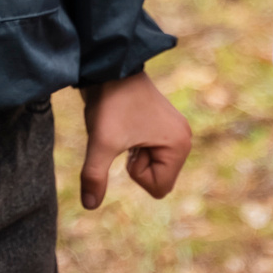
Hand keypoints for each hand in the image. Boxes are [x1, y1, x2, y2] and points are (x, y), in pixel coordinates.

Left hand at [79, 71, 191, 209]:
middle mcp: (184, 138)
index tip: (130, 144)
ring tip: (128, 128)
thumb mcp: (101, 142)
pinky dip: (135, 146)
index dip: (137, 174)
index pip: (159, 188)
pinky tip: (129, 124)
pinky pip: (151, 153)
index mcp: (179, 145)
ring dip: (135, 154)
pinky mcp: (163, 125)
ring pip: (153, 166)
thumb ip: (94, 176)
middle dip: (137, 165)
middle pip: (158, 179)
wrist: (109, 67)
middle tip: (128, 135)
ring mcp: (175, 131)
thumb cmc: (110, 103)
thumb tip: (89, 206)